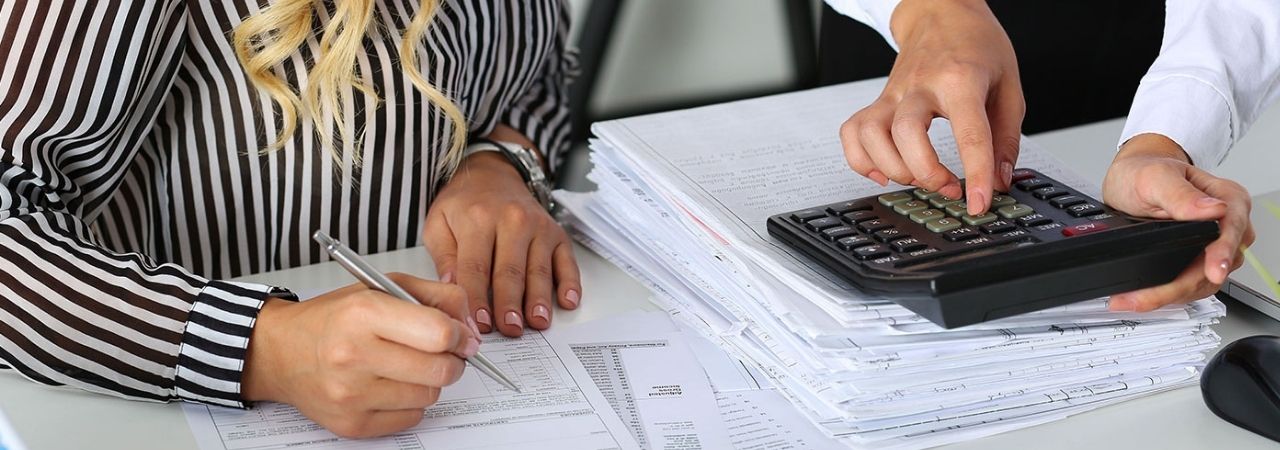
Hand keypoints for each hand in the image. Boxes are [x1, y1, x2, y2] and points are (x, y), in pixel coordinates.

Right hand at [242, 274, 477, 438]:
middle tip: (442, 352)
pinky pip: (411, 418)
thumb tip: (471, 326)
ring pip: (429, 396)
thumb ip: (436, 297)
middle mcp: (353, 356)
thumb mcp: (383, 287)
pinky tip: (389, 385)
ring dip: (428, 381)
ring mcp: (351, 395)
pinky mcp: (352, 424)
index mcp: (363, 314)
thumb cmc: (334, 318)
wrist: (282, 351)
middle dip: (452, 360)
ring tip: (405, 365)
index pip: (439, 333)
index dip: (460, 334)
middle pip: (440, 370)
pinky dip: (410, 403)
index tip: (459, 335)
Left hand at [424, 127, 581, 337]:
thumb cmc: (464, 204)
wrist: (493, 174)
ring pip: (539, 269)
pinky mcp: (557, 234)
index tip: (478, 324)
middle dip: (509, 304)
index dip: (477, 298)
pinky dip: (569, 282)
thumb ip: (443, 257)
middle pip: (510, 271)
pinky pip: (566, 261)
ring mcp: (538, 227)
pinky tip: (568, 301)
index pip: (476, 267)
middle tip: (509, 330)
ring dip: (539, 299)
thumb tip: (452, 289)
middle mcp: (512, 221)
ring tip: (537, 322)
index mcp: (478, 219)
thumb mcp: (439, 223)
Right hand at [839, 0, 1023, 214]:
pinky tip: (883, 170)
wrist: (942, 14)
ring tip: (918, 177)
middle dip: (926, 173)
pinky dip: (861, 160)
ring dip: (893, 169)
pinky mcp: (878, 101)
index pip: (969, 134)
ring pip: (871, 135)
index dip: (976, 175)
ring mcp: (893, 93)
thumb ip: (1006, 137)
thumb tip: (998, 178)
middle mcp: (920, 85)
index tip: (979, 203)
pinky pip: (852, 133)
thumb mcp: (1008, 86)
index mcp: (961, 80)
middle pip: (907, 134)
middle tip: (949, 187)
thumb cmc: (976, 45)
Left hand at [1103, 134, 1254, 311]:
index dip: (1222, 254)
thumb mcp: (1156, 177)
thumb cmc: (1145, 172)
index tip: (1214, 271)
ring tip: (1134, 299)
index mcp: (1227, 199)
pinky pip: (1190, 285)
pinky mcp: (1198, 261)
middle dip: (1182, 286)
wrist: (1130, 179)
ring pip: (1204, 282)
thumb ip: (1181, 194)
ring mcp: (1214, 246)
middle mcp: (1227, 225)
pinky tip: (1143, 296)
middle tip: (1147, 297)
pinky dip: (1166, 295)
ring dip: (1170, 295)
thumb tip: (1211, 209)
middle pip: (1217, 265)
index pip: (1232, 231)